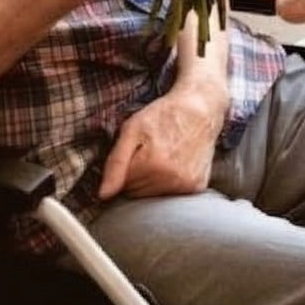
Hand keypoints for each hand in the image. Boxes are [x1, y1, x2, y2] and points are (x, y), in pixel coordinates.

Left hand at [97, 83, 225, 200]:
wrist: (200, 108)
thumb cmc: (163, 115)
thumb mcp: (132, 129)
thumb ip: (115, 163)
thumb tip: (104, 195)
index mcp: (152, 165)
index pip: (121, 185)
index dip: (124, 167)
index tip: (134, 151)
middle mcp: (171, 179)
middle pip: (137, 193)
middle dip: (136, 176)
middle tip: (148, 152)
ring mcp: (186, 185)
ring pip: (153, 196)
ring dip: (152, 181)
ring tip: (161, 156)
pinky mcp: (197, 187)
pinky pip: (171, 194)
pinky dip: (168, 182)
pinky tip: (174, 163)